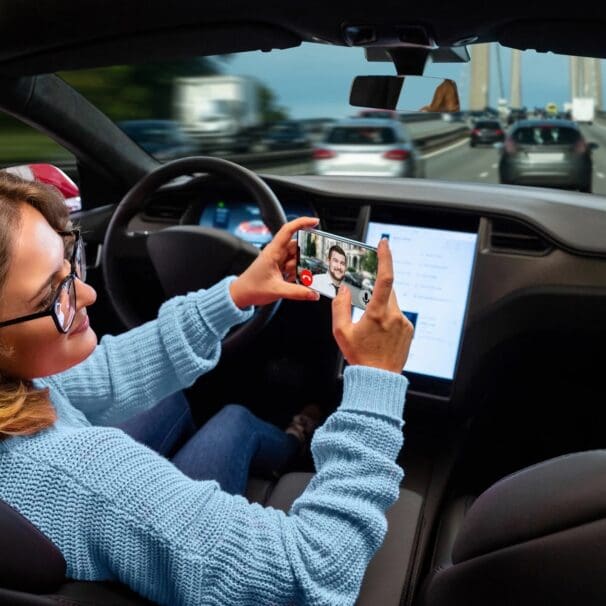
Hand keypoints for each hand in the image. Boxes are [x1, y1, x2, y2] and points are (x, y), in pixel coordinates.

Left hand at [229, 216, 320, 308]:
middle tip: (306, 268)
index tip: (315, 222)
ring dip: (299, 267)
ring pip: (296, 257)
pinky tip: (292, 281)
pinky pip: (293, 266)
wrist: (241, 294)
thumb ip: (297, 292)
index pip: (288, 230)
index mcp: (273, 252)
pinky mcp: (279, 267)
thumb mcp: (277, 290)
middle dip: (304, 256)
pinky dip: (296, 272)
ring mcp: (278, 260)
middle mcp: (276, 253)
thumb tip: (313, 294)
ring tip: (292, 278)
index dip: (302, 223)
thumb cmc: (252, 288)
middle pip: (297, 246)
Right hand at [331, 238, 413, 373]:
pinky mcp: (409, 330)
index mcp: (377, 313)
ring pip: (391, 304)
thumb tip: (344, 290)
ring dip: (380, 308)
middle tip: (363, 303)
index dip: (385, 258)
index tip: (384, 244)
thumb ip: (340, 307)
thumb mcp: (341, 332)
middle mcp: (394, 315)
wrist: (379, 378)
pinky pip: (397, 316)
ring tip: (370, 328)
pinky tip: (379, 334)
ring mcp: (404, 323)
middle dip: (374, 292)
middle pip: (386, 291)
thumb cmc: (360, 357)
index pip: (385, 278)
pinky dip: (388, 319)